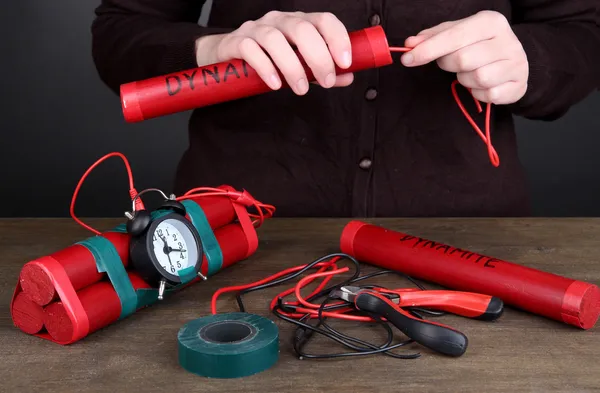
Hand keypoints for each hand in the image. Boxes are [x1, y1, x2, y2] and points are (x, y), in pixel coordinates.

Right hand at [195, 11, 353, 94]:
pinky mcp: (236, 42)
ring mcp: (256, 29)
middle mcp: (279, 21)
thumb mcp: (298, 65)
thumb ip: (321, 71)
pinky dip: (265, 68)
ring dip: (292, 67)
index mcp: (298, 22)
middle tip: (325, 81)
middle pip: (302, 29)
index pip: (323, 20)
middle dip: (318, 57)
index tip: (346, 63)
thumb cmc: (267, 59)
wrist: (225, 57)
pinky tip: (275, 85)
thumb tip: (347, 78)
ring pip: (276, 40)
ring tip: (301, 89)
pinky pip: (251, 50)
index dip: (338, 38)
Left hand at [401, 11, 528, 104]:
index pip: (454, 36)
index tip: (407, 59)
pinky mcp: (519, 85)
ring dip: (465, 79)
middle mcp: (507, 40)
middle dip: (448, 64)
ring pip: (476, 78)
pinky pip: (488, 95)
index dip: (427, 49)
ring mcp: (516, 63)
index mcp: (490, 21)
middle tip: (451, 63)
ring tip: (470, 72)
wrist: (516, 60)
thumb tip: (410, 44)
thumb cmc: (479, 45)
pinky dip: (478, 93)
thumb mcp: (457, 34)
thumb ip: (432, 38)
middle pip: (462, 59)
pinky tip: (482, 84)